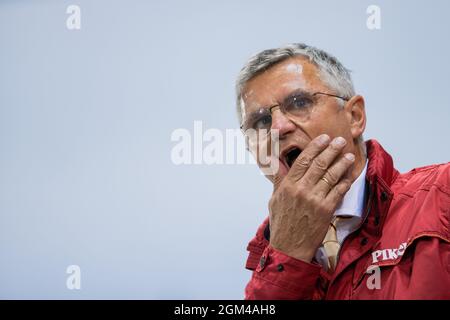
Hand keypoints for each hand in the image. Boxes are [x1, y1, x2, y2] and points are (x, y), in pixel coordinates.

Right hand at [268, 134, 354, 261]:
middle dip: (331, 150)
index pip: (303, 160)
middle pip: (319, 164)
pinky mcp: (326, 210)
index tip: (324, 138)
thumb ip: (279, 180)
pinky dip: (345, 181)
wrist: (289, 246)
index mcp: (288, 185)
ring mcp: (315, 199)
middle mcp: (301, 190)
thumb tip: (278, 163)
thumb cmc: (282, 223)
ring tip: (349, 155)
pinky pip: (338, 191)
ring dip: (342, 164)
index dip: (315, 147)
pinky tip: (350, 174)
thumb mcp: (275, 199)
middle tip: (340, 141)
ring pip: (331, 176)